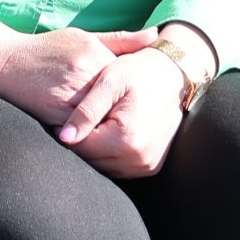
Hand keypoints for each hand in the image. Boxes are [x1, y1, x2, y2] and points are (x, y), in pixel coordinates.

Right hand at [0, 24, 158, 129]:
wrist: (2, 63)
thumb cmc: (45, 49)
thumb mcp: (82, 37)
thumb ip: (119, 39)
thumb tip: (154, 35)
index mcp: (93, 55)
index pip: (127, 78)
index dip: (137, 91)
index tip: (149, 102)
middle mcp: (84, 76)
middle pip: (118, 102)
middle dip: (129, 113)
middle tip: (146, 126)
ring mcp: (69, 97)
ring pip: (102, 120)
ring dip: (113, 129)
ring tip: (129, 140)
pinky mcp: (56, 116)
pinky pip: (82, 133)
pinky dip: (92, 138)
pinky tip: (103, 145)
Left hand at [58, 49, 189, 177]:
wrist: (174, 75)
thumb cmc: (141, 72)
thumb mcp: (110, 83)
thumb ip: (86, 112)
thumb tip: (64, 137)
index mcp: (126, 139)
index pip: (81, 148)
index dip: (68, 130)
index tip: (67, 112)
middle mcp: (139, 159)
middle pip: (92, 160)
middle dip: (82, 140)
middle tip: (84, 116)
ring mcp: (147, 165)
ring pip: (104, 166)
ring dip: (96, 149)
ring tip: (100, 121)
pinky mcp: (151, 166)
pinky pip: (120, 167)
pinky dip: (111, 153)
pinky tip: (112, 131)